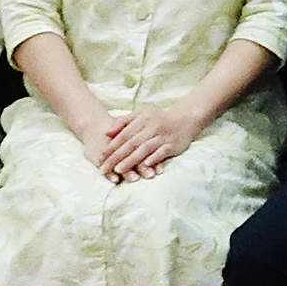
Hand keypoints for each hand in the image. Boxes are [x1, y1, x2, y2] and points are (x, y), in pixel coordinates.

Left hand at [96, 105, 211, 182]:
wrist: (186, 118)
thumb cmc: (159, 119)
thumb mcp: (141, 115)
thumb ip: (123, 122)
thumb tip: (106, 132)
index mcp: (142, 120)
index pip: (123, 135)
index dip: (111, 147)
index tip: (100, 158)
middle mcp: (151, 128)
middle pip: (131, 144)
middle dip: (116, 157)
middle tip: (104, 168)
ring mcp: (162, 137)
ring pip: (144, 149)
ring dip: (131, 160)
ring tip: (119, 170)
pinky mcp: (172, 145)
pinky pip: (161, 153)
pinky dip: (153, 159)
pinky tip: (144, 167)